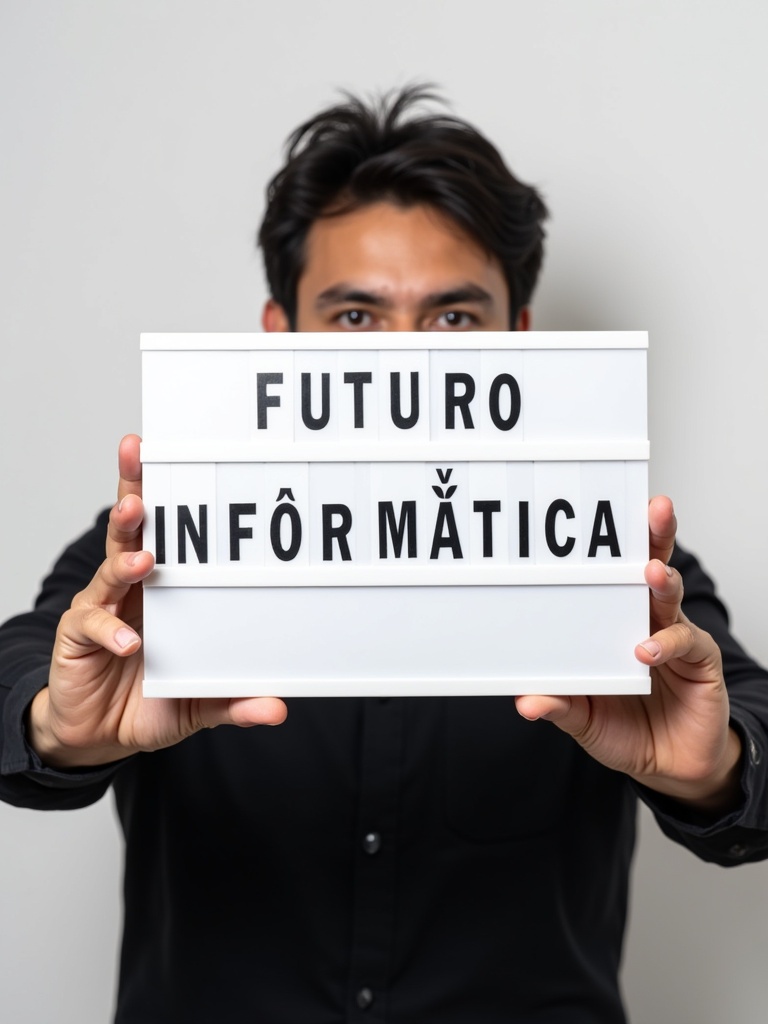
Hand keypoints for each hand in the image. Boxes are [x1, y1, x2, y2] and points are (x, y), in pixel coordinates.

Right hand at [28, 435, 286, 768]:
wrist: (100, 734)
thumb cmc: (151, 699)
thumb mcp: (201, 700)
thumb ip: (235, 700)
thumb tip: (278, 709)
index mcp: (165, 588)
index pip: (169, 530)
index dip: (168, 491)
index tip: (175, 453)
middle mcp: (132, 588)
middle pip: (133, 530)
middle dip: (135, 491)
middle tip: (141, 461)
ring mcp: (104, 606)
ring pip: (112, 566)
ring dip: (126, 554)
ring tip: (143, 553)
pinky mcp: (78, 634)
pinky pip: (93, 624)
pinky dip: (109, 630)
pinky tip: (127, 639)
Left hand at [516, 496, 742, 814]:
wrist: (670, 764)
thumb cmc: (626, 727)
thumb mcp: (583, 717)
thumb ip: (559, 705)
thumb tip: (525, 702)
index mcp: (614, 620)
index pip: (612, 573)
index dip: (610, 544)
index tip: (597, 512)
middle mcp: (646, 617)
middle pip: (650, 564)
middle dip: (652, 535)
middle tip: (653, 510)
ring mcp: (674, 634)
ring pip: (670, 593)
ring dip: (662, 578)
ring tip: (651, 570)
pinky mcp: (699, 660)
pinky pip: (685, 642)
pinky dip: (666, 644)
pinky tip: (648, 649)